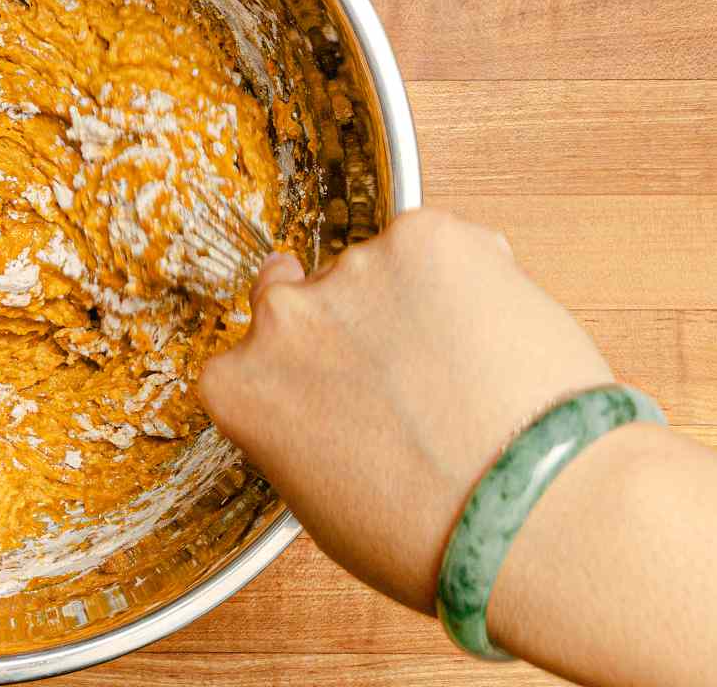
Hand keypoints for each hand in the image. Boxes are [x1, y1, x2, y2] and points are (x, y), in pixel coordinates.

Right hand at [197, 209, 612, 613]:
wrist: (534, 516)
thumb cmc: (440, 541)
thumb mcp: (326, 510)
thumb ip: (298, 433)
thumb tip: (325, 408)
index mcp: (243, 387)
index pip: (253, 353)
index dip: (305, 367)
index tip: (337, 382)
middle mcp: (285, 316)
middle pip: (309, 294)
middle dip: (353, 323)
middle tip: (410, 376)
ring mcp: (354, 269)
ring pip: (383, 271)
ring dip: (417, 304)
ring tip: (471, 376)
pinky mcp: (426, 238)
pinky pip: (446, 246)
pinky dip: (473, 278)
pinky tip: (495, 339)